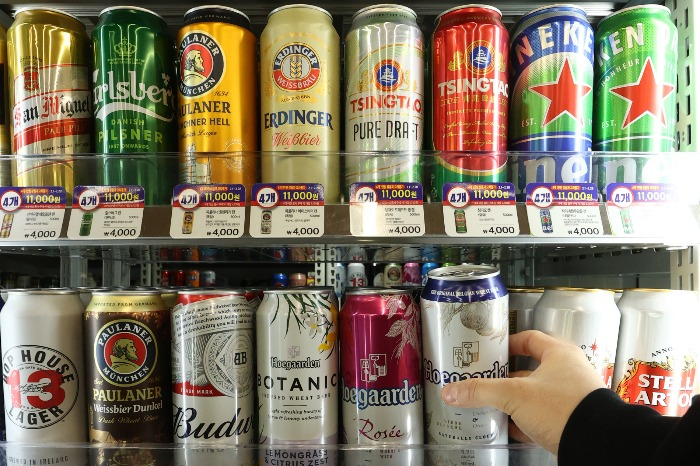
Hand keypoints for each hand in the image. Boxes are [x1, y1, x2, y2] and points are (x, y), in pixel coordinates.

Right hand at [441, 330, 605, 454]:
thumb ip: (481, 391)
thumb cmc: (565, 408)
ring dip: (517, 400)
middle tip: (488, 378)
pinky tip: (512, 427)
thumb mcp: (514, 395)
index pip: (530, 338)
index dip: (509, 343)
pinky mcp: (573, 419)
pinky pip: (544, 415)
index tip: (492, 350)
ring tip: (495, 404)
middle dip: (508, 376)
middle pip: (531, 368)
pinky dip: (527, 420)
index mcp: (558, 354)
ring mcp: (572, 397)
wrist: (595, 444)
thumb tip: (452, 391)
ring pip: (537, 394)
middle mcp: (568, 372)